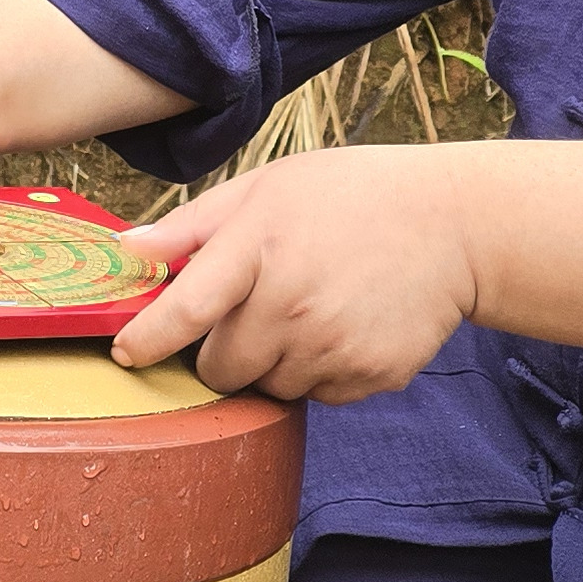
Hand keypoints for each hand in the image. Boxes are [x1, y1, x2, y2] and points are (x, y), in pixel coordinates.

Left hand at [110, 148, 478, 403]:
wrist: (454, 224)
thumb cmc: (351, 196)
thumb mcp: (267, 186)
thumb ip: (192, 224)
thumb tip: (127, 251)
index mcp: (257, 249)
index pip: (182, 315)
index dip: (146, 341)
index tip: (127, 354)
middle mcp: (291, 304)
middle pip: (221, 369)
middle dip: (224, 351)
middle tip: (256, 311)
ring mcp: (333, 345)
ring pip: (270, 387)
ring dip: (276, 362)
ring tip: (312, 309)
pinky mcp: (370, 375)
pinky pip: (319, 395)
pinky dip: (322, 371)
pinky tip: (346, 325)